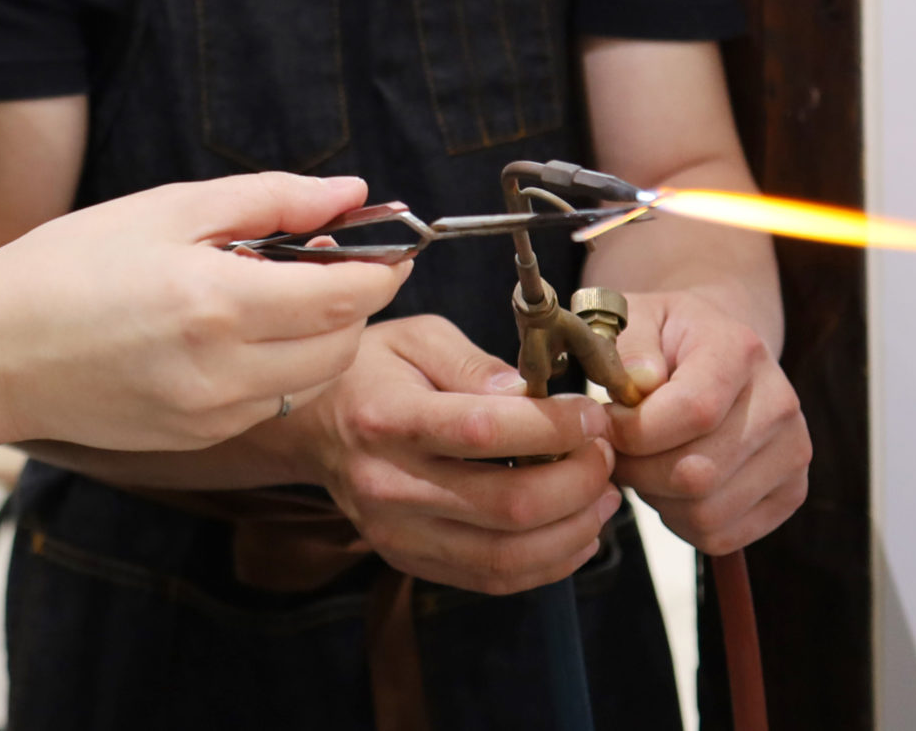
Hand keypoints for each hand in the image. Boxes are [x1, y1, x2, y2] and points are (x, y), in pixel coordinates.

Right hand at [0, 174, 409, 452]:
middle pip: (343, 344)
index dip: (379, 268)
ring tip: (268, 293)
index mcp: (218, 302)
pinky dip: (274, 367)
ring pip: (313, 381)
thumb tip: (350, 191)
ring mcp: (211, 416)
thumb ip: (270, 198)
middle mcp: (223, 371)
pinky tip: (229, 332)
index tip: (380, 244)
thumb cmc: (69, 265)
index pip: (348, 296)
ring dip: (316, 338)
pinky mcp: (197, 440)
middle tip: (316, 260)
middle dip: (350, 302)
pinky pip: (269, 403)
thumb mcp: (168, 208)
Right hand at [291, 314, 619, 595]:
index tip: (593, 416)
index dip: (554, 427)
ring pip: (506, 556)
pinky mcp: (408, 559)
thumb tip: (535, 396)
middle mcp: (389, 484)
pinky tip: (576, 532)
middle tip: (606, 455)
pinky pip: (491, 579)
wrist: (309, 426)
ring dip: (573, 531)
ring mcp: (396, 532)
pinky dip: (548, 563)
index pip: (484, 432)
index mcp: (389, 418)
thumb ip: (476, 365)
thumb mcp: (417, 337)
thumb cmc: (370, 370)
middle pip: (507, 506)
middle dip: (578, 482)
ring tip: (603, 497)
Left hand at [606, 289, 808, 552]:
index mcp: (741, 350)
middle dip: (638, 470)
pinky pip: (722, 536)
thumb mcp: (638, 318)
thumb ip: (629, 345)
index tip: (605, 422)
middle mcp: (779, 403)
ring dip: (656, 498)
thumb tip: (641, 381)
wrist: (718, 351)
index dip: (635, 430)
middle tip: (616, 451)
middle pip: (698, 472)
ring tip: (644, 464)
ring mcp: (792, 452)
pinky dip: (680, 522)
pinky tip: (669, 486)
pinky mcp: (791, 493)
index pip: (694, 411)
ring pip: (706, 512)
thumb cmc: (666, 339)